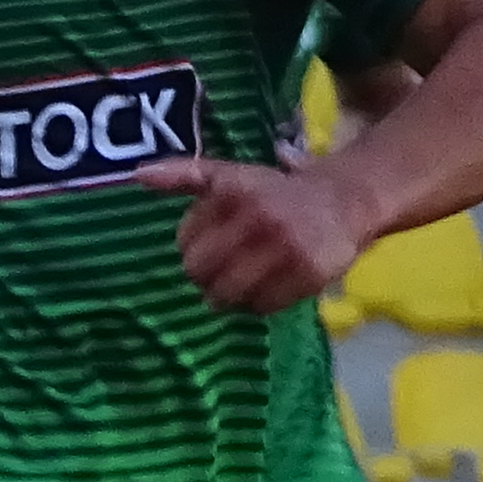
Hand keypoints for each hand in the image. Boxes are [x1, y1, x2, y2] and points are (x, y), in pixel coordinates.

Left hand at [136, 155, 372, 315]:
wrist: (344, 200)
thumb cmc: (275, 192)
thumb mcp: (230, 176)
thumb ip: (184, 174)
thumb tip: (138, 175)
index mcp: (233, 190)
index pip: (184, 243)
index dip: (192, 249)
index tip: (212, 244)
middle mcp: (258, 216)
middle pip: (200, 272)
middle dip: (206, 277)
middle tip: (224, 269)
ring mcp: (284, 246)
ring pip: (228, 294)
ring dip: (230, 295)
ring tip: (244, 280)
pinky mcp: (307, 273)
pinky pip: (262, 307)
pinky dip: (258, 304)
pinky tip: (269, 286)